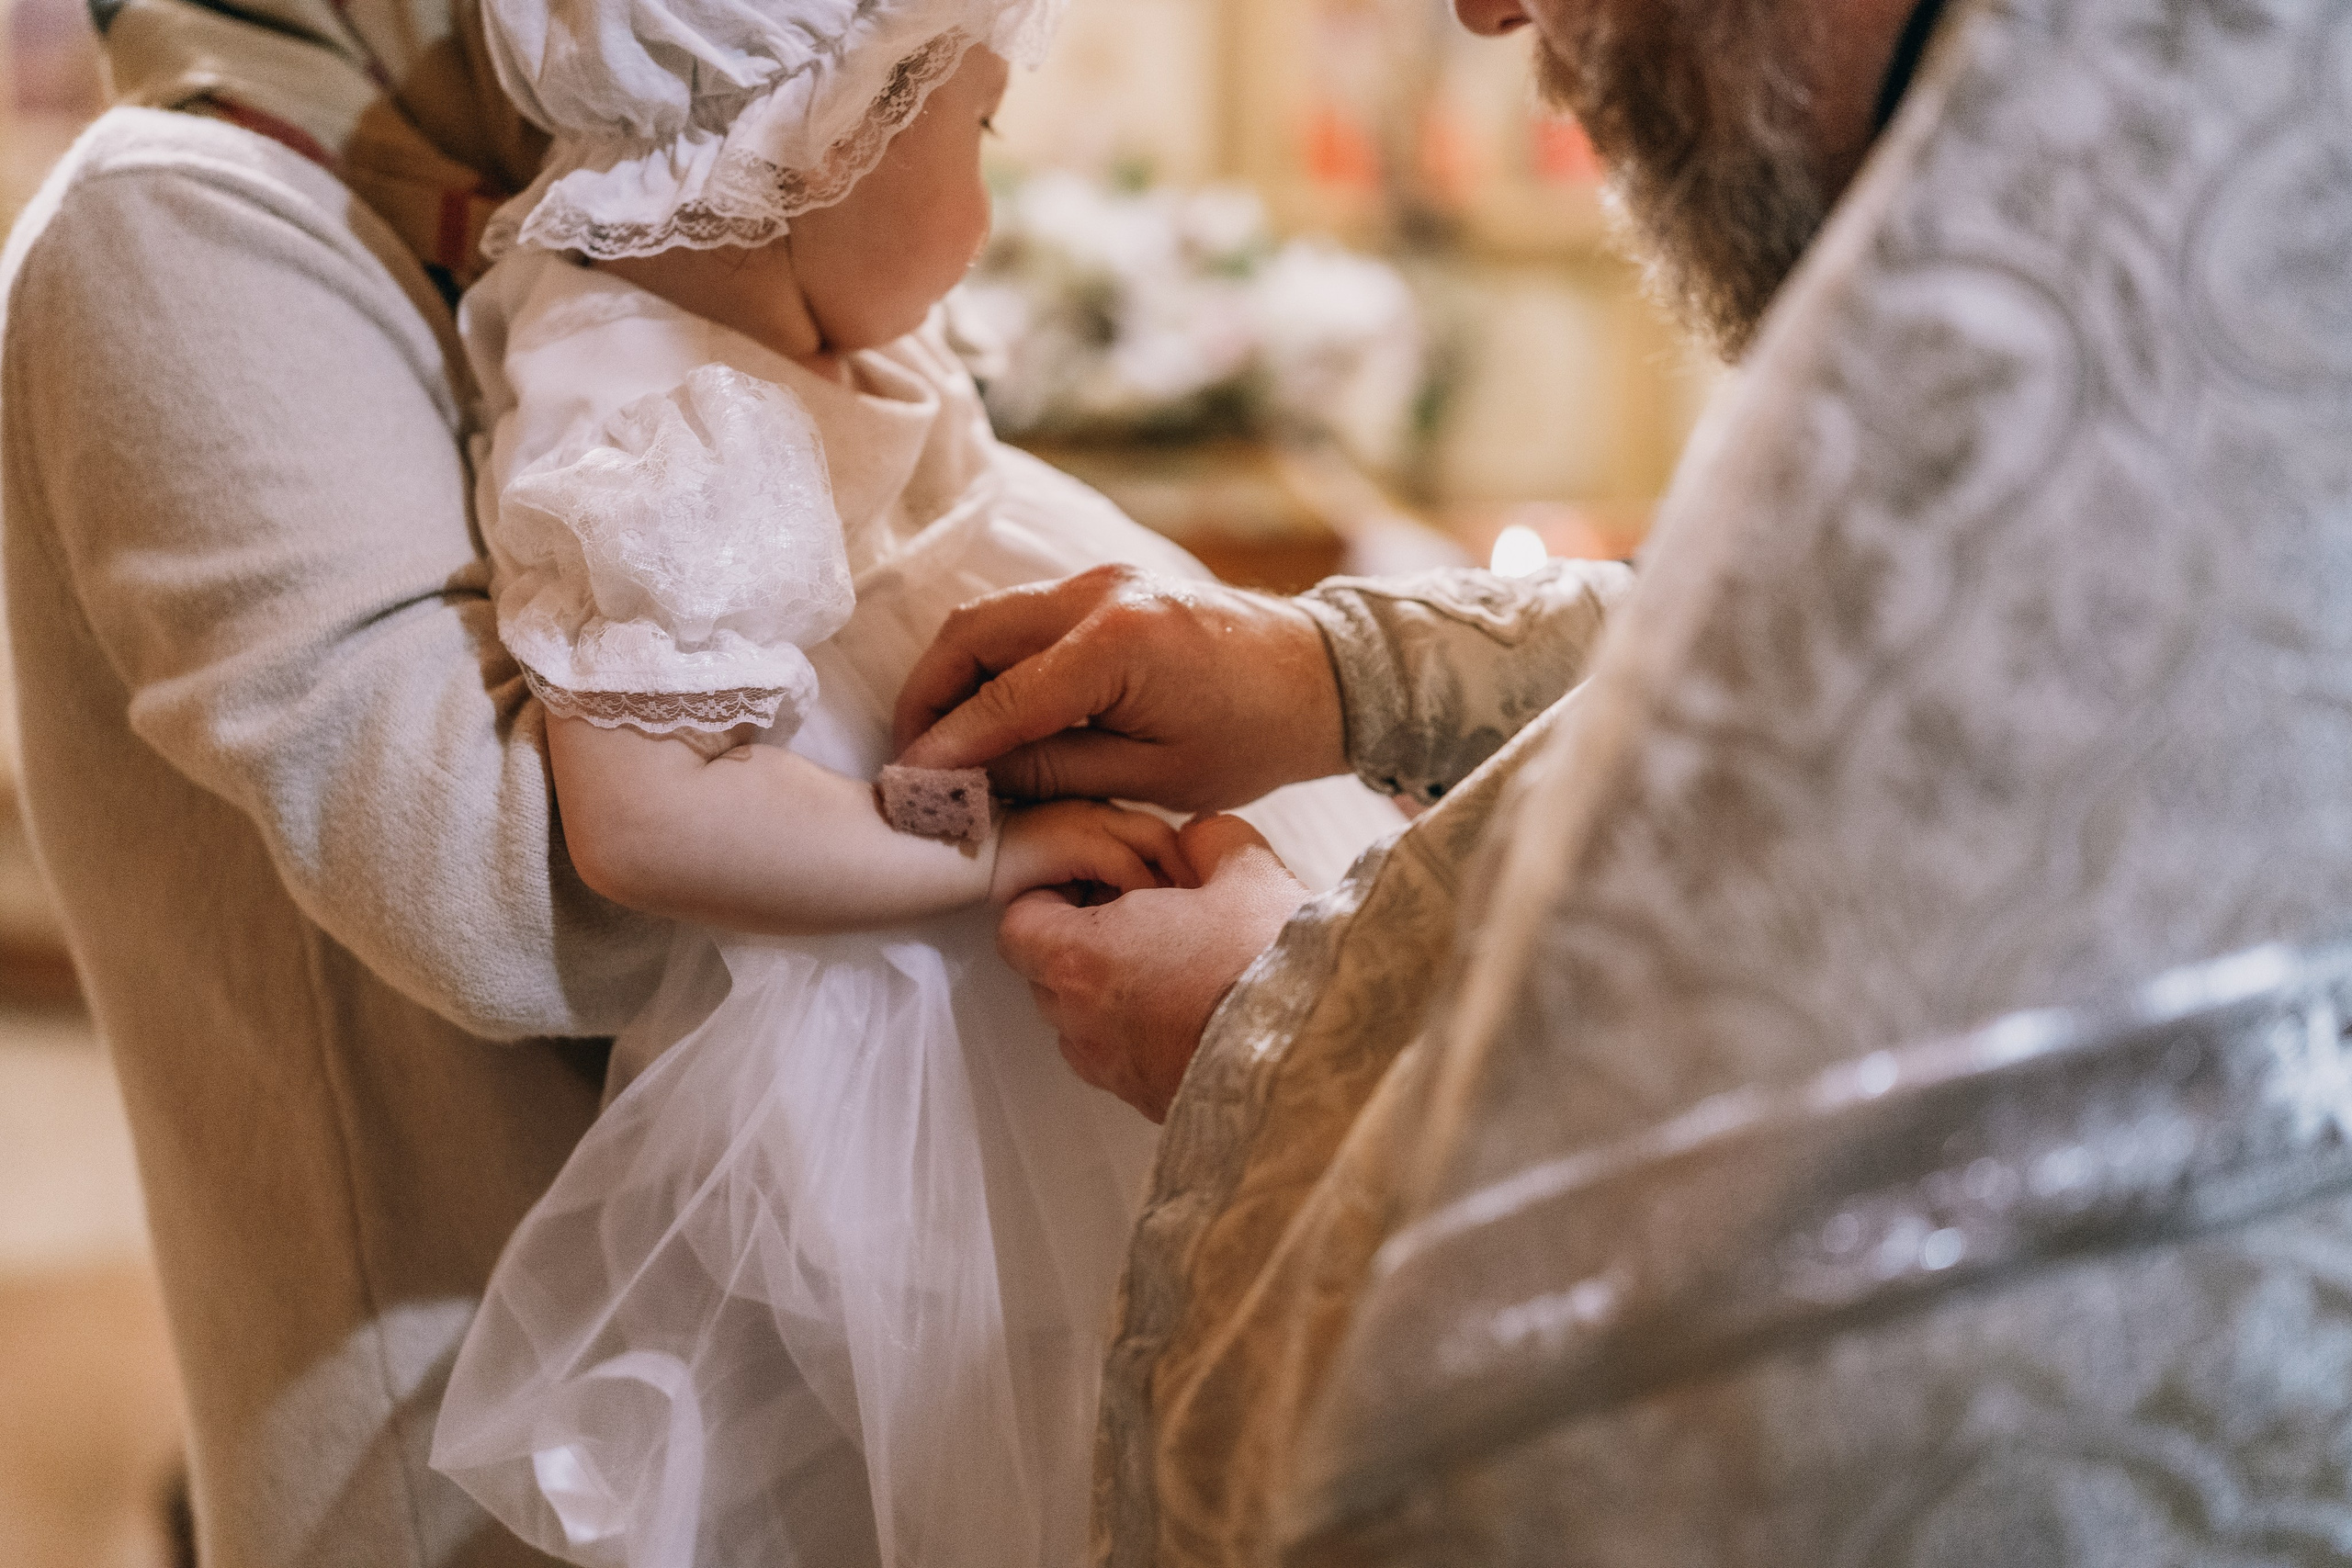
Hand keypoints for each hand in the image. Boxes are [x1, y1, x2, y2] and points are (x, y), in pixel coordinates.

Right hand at [892, 564, 1347, 813]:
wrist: (1321, 678)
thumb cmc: (1254, 736)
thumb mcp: (1155, 775)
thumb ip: (1057, 771)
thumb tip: (974, 779)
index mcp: (1117, 645)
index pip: (1002, 700)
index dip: (947, 748)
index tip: (906, 787)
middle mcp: (1099, 594)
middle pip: (973, 634)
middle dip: (928, 696)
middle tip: (910, 758)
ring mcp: (1101, 579)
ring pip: (990, 619)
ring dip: (955, 675)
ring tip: (942, 741)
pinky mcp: (1107, 584)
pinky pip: (1024, 617)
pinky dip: (993, 661)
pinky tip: (990, 713)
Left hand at [997, 815, 1308, 1121]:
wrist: (1315, 1055)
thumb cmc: (1269, 964)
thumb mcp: (1244, 870)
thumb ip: (1207, 840)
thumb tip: (1198, 842)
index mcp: (1084, 957)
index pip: (1018, 926)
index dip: (1048, 899)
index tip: (1090, 888)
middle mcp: (1082, 1021)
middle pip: (1047, 974)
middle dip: (1083, 943)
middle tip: (1142, 920)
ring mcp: (1112, 1069)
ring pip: (1082, 1021)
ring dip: (1111, 992)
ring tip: (1174, 968)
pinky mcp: (1147, 1102)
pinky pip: (1120, 1059)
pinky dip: (1140, 1033)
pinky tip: (1195, 1010)